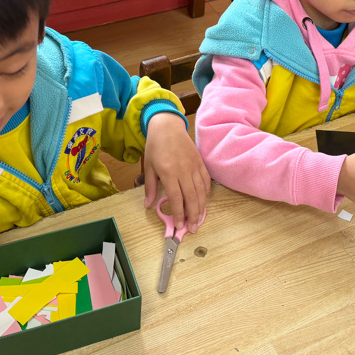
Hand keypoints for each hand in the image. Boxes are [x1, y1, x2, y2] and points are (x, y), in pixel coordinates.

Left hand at [143, 113, 210, 232]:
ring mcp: (194, 166)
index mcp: (169, 172)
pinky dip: (206, 193)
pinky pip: (206, 181)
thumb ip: (151, 188)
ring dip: (201, 207)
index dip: (179, 213)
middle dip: (193, 215)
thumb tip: (149, 206)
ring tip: (199, 219)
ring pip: (201, 191)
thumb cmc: (156, 146)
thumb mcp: (148, 167)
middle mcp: (183, 170)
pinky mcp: (200, 162)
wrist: (168, 126)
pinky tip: (203, 202)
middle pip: (191, 197)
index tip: (180, 225)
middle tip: (192, 228)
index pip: (176, 198)